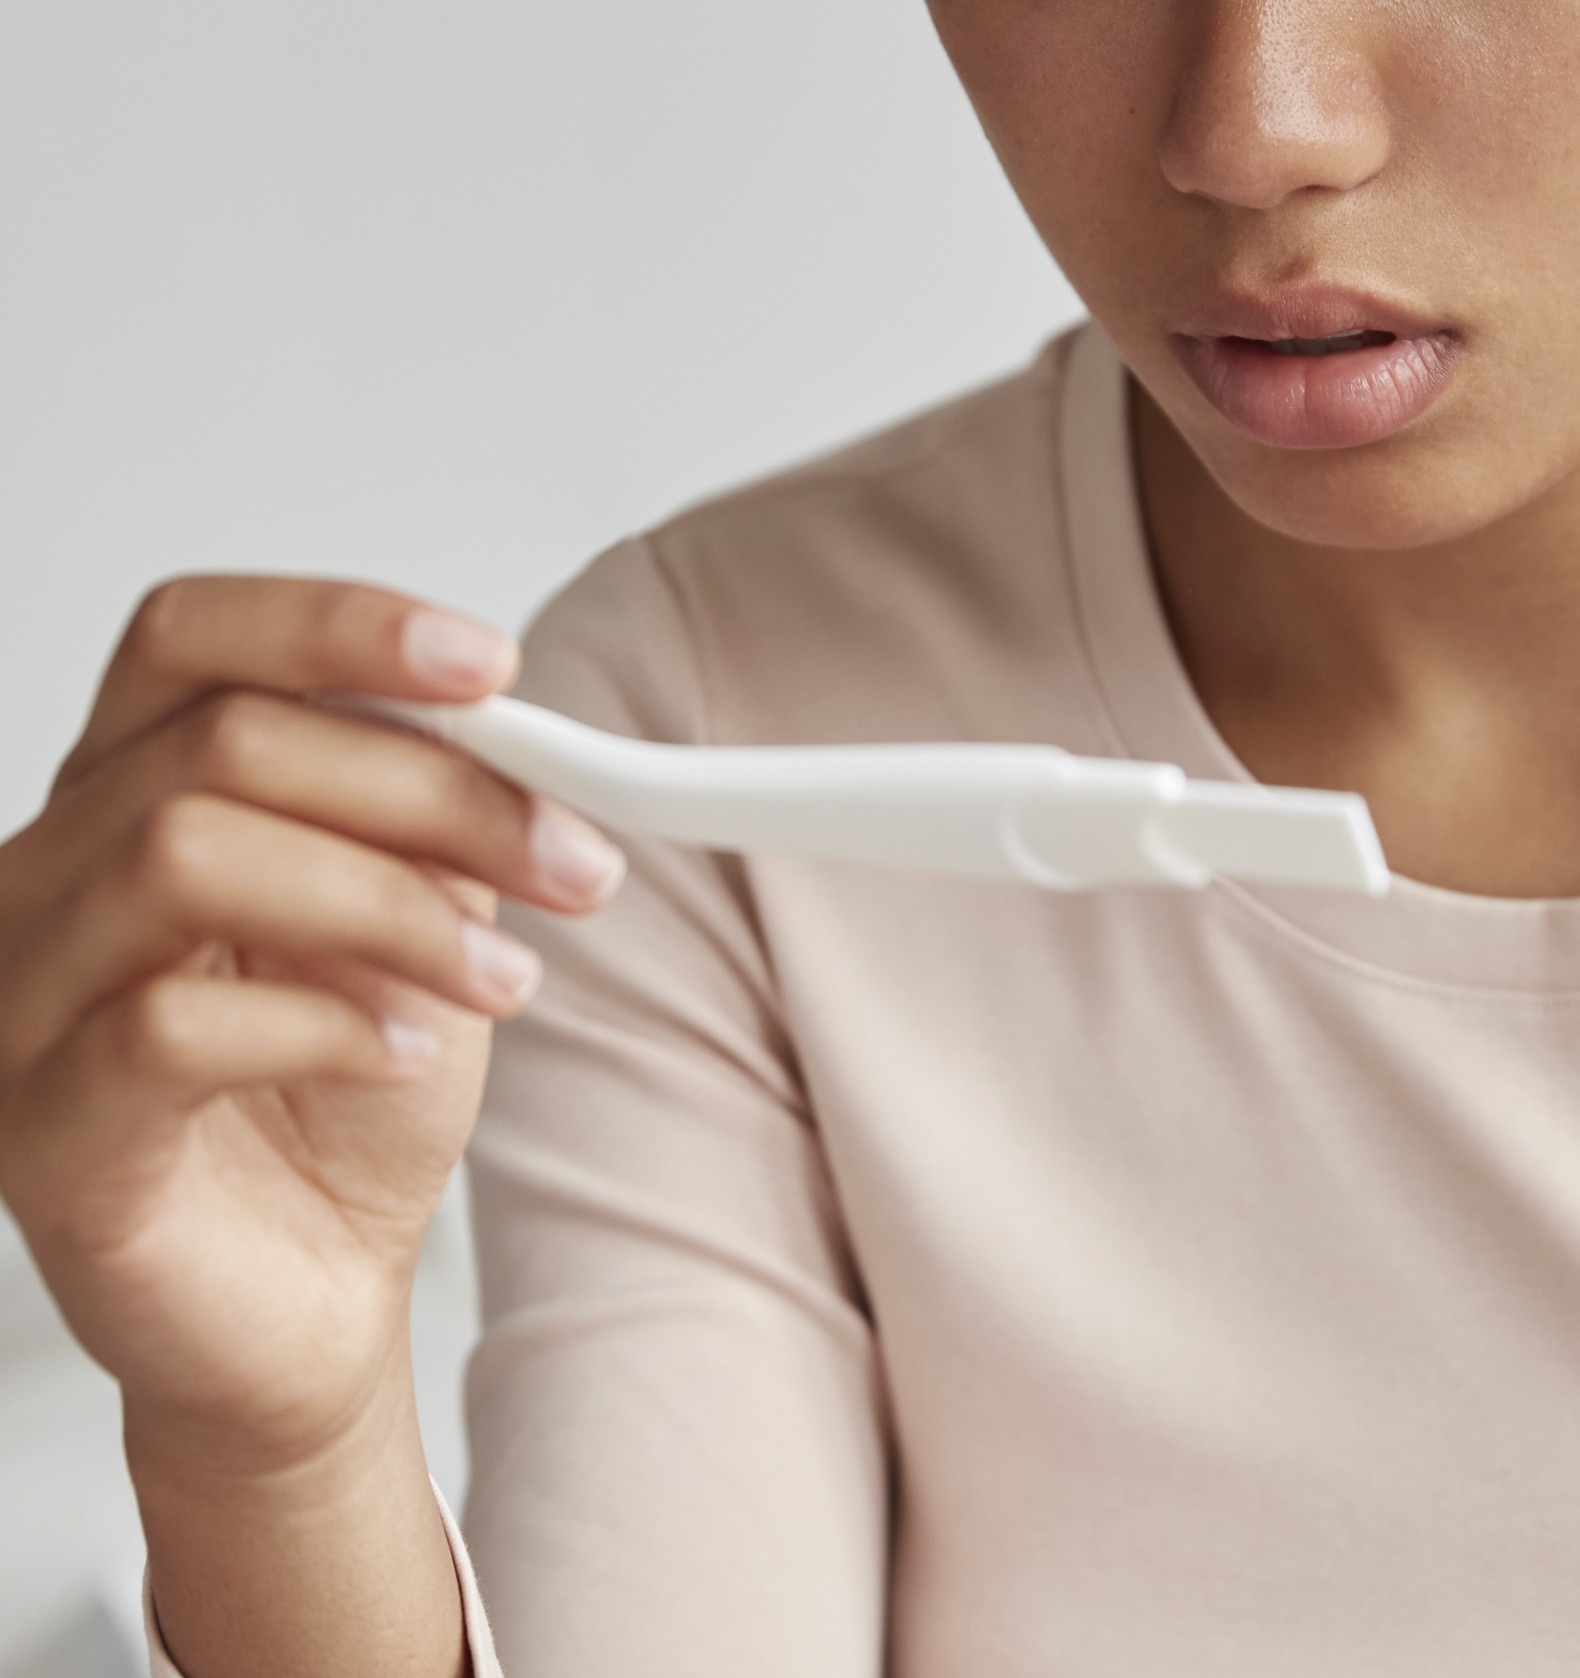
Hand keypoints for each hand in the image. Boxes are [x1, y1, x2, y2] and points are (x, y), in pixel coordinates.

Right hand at [0, 575, 624, 1471]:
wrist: (311, 1291)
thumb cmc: (349, 1098)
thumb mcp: (417, 925)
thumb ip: (427, 827)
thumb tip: (511, 736)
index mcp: (134, 793)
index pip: (193, 639)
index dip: (338, 624)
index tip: (494, 669)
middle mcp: (51, 873)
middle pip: (224, 740)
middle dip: (434, 792)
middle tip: (571, 858)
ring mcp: (25, 998)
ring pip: (186, 852)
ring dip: (390, 904)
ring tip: (506, 983)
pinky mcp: (43, 1130)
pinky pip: (164, 1025)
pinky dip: (323, 1021)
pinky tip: (403, 1055)